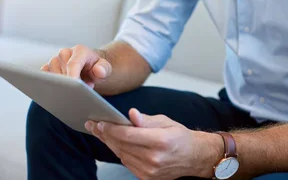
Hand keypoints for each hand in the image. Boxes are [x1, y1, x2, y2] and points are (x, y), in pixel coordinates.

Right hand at [41, 45, 111, 87]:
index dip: (72, 77)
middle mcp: (65, 53)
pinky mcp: (48, 68)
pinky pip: (43, 78)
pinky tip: (61, 89)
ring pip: (51, 75)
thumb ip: (104, 69)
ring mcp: (55, 60)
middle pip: (61, 71)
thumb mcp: (105, 69)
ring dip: (62, 85)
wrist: (90, 67)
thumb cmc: (97, 68)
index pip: (73, 64)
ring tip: (75, 88)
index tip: (75, 89)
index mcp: (80, 50)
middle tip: (81, 90)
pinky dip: (51, 85)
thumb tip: (98, 71)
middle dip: (70, 84)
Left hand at [85, 108, 222, 179]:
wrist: (193, 157)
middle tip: (94, 124)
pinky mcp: (147, 178)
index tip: (100, 122)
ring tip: (100, 132)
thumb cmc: (180, 137)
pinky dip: (119, 152)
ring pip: (121, 155)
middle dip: (105, 134)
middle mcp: (155, 158)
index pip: (129, 135)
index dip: (112, 128)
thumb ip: (146, 120)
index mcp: (161, 141)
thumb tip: (131, 114)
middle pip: (122, 145)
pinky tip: (113, 142)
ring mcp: (150, 171)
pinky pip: (126, 163)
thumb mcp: (166, 122)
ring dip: (109, 143)